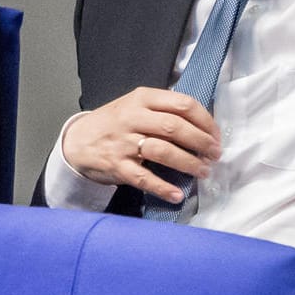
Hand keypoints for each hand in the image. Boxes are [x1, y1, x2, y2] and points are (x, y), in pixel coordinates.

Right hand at [62, 87, 221, 203]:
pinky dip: (163, 187)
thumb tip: (203, 126)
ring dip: (188, 163)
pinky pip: (144, 178)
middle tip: (215, 155)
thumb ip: (164, 110)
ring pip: (163, 151)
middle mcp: (133, 117)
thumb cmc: (114, 124)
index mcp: (142, 98)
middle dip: (201, 142)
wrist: (78, 141)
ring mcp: (123, 142)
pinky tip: (177, 195)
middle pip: (175, 127)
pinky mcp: (117, 165)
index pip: (182, 104)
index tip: (216, 135)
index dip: (205, 121)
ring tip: (203, 172)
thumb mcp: (136, 106)